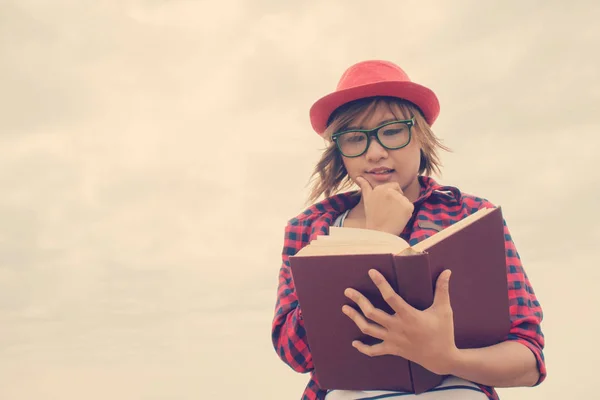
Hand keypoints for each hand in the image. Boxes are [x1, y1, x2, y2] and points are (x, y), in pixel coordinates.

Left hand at [342, 269, 458, 375]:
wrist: (442, 359)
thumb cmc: (443, 332)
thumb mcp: (444, 310)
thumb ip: (442, 290)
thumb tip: (447, 271)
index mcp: (409, 316)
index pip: (390, 297)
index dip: (380, 283)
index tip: (371, 272)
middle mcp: (397, 327)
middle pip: (372, 313)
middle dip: (358, 301)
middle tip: (348, 291)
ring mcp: (393, 340)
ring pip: (369, 329)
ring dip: (355, 318)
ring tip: (345, 308)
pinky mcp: (392, 350)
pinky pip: (374, 350)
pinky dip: (363, 348)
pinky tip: (354, 343)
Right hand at [355, 176, 413, 235]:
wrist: (379, 232)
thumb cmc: (373, 217)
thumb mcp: (367, 199)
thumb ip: (365, 186)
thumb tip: (359, 177)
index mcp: (381, 188)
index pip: (394, 186)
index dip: (392, 195)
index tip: (387, 205)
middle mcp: (390, 191)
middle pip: (400, 192)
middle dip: (397, 200)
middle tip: (389, 211)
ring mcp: (399, 198)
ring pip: (405, 200)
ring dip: (401, 207)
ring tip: (392, 216)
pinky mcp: (408, 206)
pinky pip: (410, 207)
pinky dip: (406, 213)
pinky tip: (398, 219)